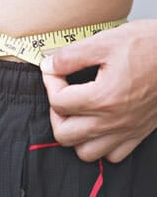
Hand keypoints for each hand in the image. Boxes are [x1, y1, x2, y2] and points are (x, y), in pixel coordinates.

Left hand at [40, 19, 156, 162]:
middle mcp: (113, 120)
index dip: (50, 82)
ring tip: (76, 112)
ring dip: (74, 134)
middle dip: (55, 113)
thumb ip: (70, 56)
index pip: (58, 101)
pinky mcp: (138, 133)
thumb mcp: (105, 41)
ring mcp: (126, 130)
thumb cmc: (149, 46)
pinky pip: (112, 155)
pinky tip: (98, 124)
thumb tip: (49, 66)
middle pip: (64, 134)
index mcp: (103, 97)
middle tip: (61, 95)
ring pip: (85, 152)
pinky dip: (99, 144)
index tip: (54, 71)